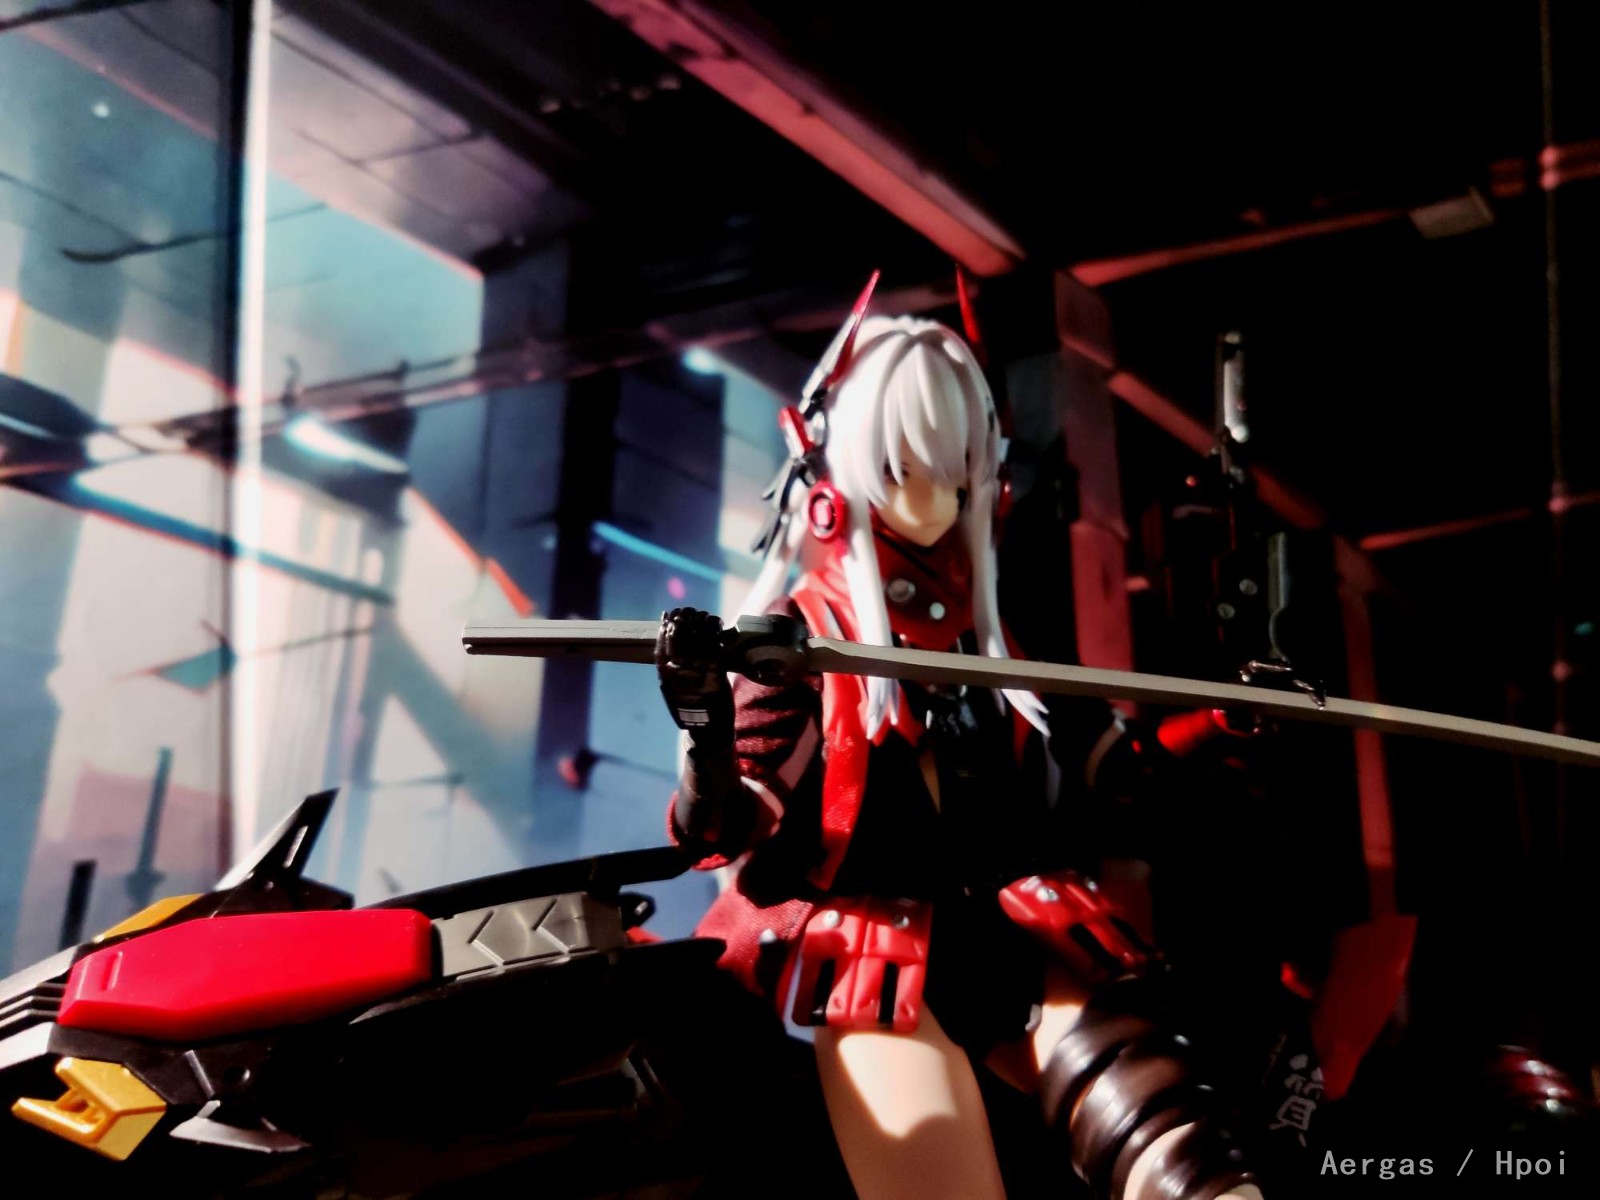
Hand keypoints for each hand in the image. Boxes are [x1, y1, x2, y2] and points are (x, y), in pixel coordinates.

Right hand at [656, 608, 733, 742]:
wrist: (708, 728)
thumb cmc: (692, 707)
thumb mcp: (674, 688)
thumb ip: (673, 667)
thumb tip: (672, 642)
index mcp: (666, 676)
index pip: (661, 644)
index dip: (665, 628)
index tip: (668, 616)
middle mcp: (679, 672)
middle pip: (678, 636)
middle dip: (683, 620)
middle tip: (689, 612)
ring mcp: (697, 671)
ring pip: (697, 636)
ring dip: (701, 621)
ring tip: (704, 617)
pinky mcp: (716, 671)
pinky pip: (714, 644)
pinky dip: (715, 630)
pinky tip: (716, 625)